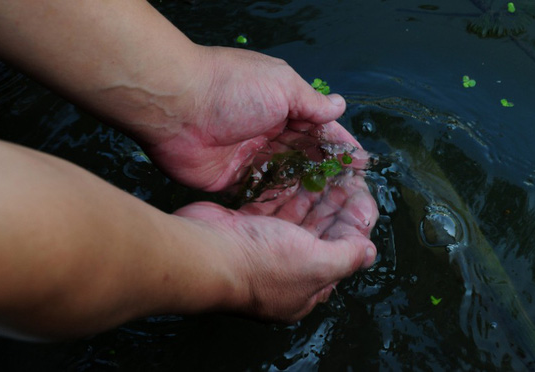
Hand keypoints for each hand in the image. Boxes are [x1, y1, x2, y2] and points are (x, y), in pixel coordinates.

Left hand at [136, 46, 354, 191]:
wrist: (175, 107)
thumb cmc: (230, 88)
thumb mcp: (281, 85)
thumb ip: (311, 101)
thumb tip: (339, 106)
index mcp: (281, 105)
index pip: (317, 128)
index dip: (338, 145)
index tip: (359, 163)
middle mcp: (267, 131)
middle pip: (303, 156)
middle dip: (326, 172)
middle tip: (350, 193)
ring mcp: (249, 156)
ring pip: (285, 176)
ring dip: (305, 190)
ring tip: (330, 210)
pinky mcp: (232, 178)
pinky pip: (259, 193)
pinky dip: (276, 202)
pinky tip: (296, 217)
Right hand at [173, 160, 377, 321]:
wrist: (205, 253)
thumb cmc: (263, 264)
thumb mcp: (317, 264)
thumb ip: (346, 256)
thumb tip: (370, 253)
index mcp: (305, 288)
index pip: (341, 255)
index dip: (354, 227)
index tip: (361, 197)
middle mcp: (284, 271)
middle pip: (319, 235)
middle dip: (334, 207)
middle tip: (346, 178)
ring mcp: (262, 248)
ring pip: (295, 219)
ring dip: (313, 196)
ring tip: (327, 171)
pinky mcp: (244, 227)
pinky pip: (271, 207)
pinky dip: (286, 193)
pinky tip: (298, 174)